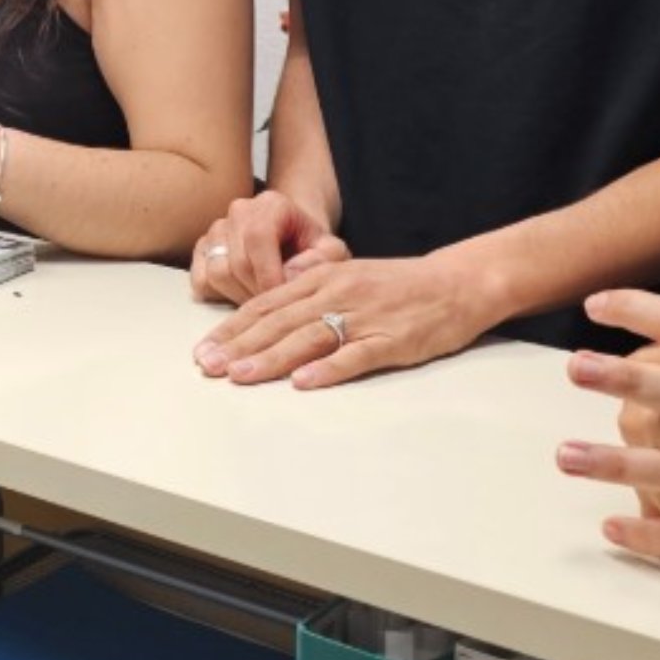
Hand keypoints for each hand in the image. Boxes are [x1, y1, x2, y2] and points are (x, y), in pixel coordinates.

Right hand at [189, 189, 347, 304]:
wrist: (295, 241)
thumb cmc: (313, 248)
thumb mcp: (331, 252)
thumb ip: (322, 261)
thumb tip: (293, 276)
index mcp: (271, 205)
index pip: (259, 239)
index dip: (269, 276)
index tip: (284, 301)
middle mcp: (239, 211)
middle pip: (237, 263)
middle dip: (258, 293)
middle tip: (277, 308)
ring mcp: (216, 229)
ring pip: (217, 273)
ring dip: (239, 296)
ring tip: (263, 300)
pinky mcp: (202, 248)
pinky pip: (200, 279)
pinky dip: (219, 295)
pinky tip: (243, 294)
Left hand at [193, 251, 492, 387]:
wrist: (456, 282)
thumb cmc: (397, 285)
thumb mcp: (345, 277)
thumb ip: (308, 291)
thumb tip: (269, 308)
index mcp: (321, 278)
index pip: (265, 303)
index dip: (232, 327)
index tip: (203, 348)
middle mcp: (336, 294)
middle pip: (278, 321)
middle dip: (238, 345)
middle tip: (206, 367)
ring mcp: (363, 317)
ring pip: (308, 337)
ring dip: (271, 358)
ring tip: (240, 375)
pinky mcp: (391, 341)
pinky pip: (355, 356)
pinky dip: (328, 369)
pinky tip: (304, 382)